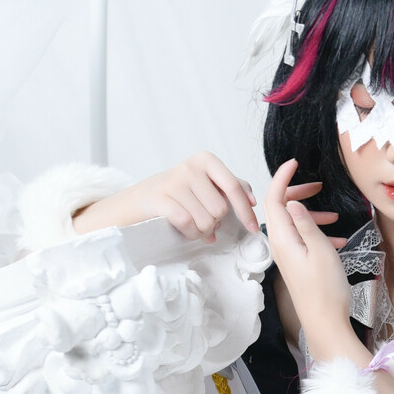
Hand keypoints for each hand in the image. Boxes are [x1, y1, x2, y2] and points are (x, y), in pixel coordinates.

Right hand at [75, 152, 265, 241]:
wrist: (140, 201)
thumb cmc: (178, 195)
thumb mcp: (205, 185)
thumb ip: (230, 187)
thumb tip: (252, 198)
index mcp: (206, 160)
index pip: (234, 187)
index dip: (246, 211)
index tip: (253, 228)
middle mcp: (190, 166)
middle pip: (220, 209)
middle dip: (215, 222)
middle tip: (203, 222)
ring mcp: (174, 181)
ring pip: (206, 219)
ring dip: (202, 230)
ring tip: (193, 226)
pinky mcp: (160, 198)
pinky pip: (187, 223)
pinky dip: (189, 233)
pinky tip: (186, 231)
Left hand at [262, 158, 353, 335]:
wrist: (325, 322)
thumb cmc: (325, 291)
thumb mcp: (321, 251)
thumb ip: (306, 225)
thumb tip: (293, 202)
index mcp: (282, 238)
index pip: (274, 198)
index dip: (282, 178)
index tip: (294, 163)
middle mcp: (280, 244)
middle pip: (281, 208)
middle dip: (298, 193)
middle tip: (317, 186)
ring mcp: (288, 254)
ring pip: (295, 223)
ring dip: (313, 215)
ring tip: (334, 215)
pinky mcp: (297, 262)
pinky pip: (304, 239)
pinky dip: (319, 233)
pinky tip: (338, 239)